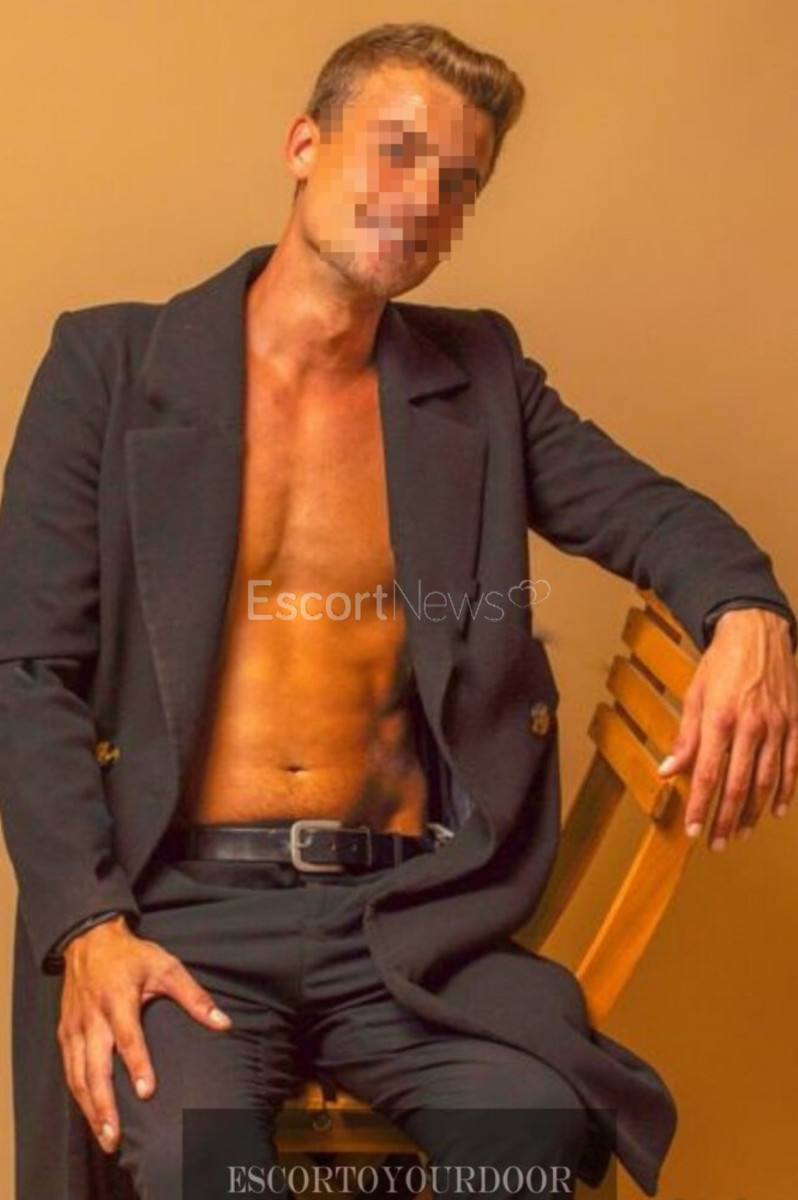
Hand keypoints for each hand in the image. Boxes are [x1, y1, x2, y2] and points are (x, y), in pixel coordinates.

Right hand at [58, 915, 232, 1154]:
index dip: (137, 1064)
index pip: (128, 1037)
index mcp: (118, 999)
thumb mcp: (167, 967)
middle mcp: (93, 1017)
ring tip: (105, 1137)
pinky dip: (78, 1095)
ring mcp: (75, 1027)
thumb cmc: (132, 956)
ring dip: (90, 1109)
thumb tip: (224, 1023)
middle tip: (115, 1137)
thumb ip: (195, 997)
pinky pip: (69, 1070)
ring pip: (77, 1076)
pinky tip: (91, 1115)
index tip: (146, 1092)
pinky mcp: (65, 1033)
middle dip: (103, 1105)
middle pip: (94, 1067)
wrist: (89, 940)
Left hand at [657, 608, 797, 848]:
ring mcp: (777, 726)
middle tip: (716, 842)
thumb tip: (667, 771)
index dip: (700, 806)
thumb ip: (685, 737)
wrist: (757, 632)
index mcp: (719, 718)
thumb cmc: (720, 663)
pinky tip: (777, 811)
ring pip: (767, 781)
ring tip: (740, 833)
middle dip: (725, 818)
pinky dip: (785, 792)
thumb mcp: (694, 695)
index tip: (693, 830)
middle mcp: (750, 726)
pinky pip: (791, 765)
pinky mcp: (795, 724)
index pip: (707, 773)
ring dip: (753, 812)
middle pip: (738, 785)